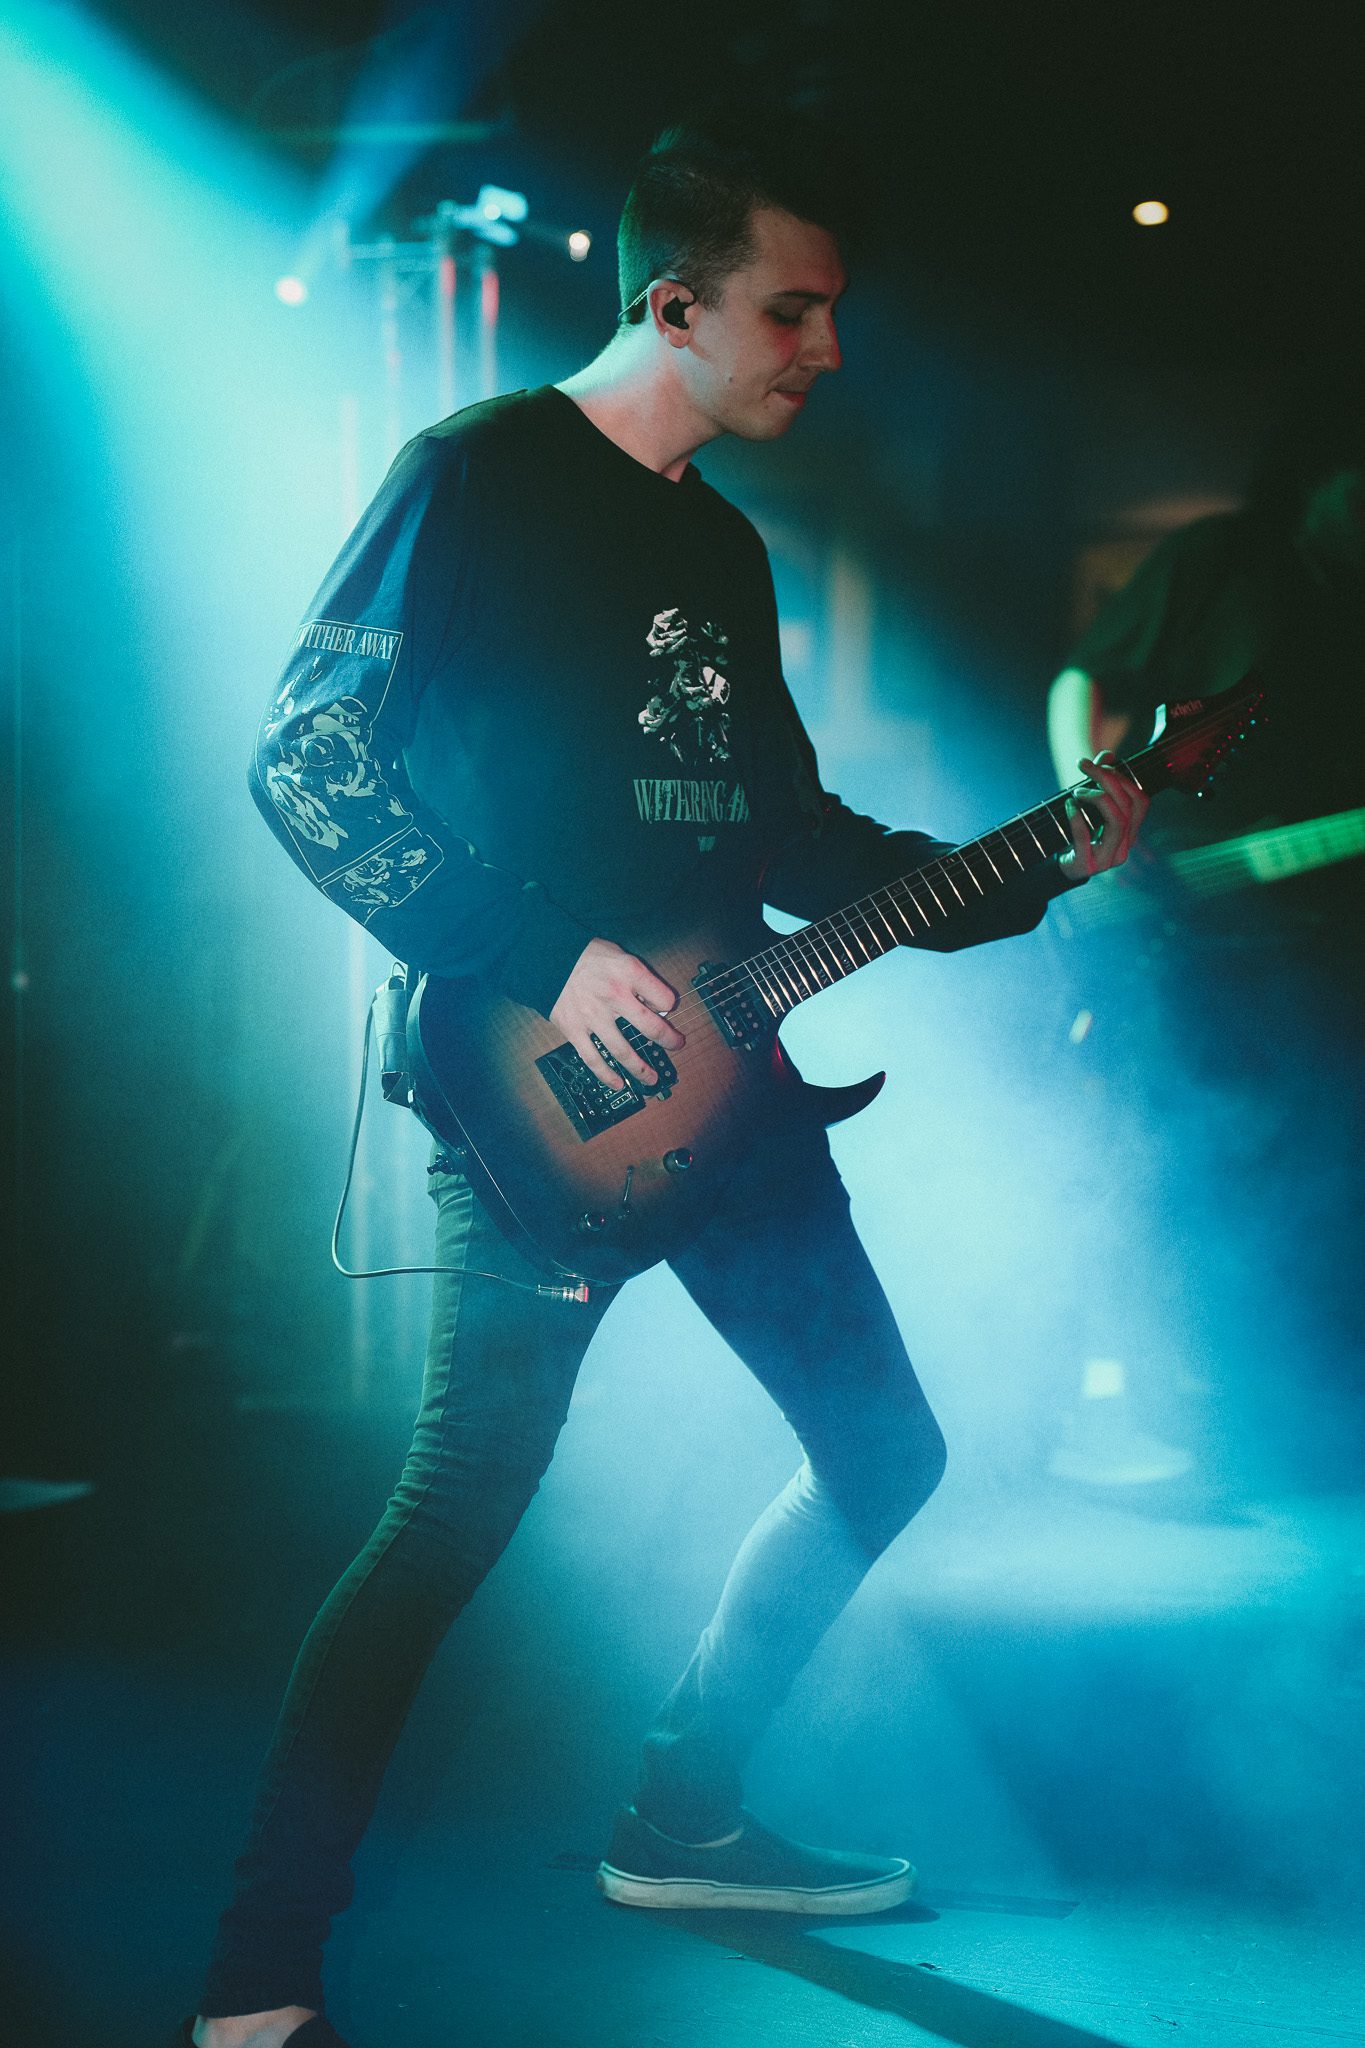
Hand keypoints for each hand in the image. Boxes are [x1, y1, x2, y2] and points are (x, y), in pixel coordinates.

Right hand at [549, 938, 682, 1091]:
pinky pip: (593, 1059)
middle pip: (651, 1027)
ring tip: (652, 1078)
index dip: (669, 1004)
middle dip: (668, 1040)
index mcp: (628, 973)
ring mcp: (593, 1017)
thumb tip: (653, 1005)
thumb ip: (638, 978)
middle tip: (676, 1045)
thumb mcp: (619, 955)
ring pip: (623, 1051)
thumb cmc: (586, 956)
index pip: (664, 998)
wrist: (546, 958)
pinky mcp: (574, 1030)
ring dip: (641, 1069)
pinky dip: (606, 1075)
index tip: (666, 1007)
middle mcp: (614, 996)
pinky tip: (617, 1083)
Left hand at [1060, 750, 1148, 881]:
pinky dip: (1076, 818)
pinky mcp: (1088, 865)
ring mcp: (1108, 858)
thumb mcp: (1088, 805)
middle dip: (1107, 780)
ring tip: (1077, 791)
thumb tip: (1108, 754)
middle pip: (1128, 806)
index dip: (1123, 778)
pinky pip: (1086, 837)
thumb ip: (1099, 781)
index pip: (1141, 801)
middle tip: (1084, 766)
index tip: (1102, 763)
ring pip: (1117, 821)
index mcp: (1129, 832)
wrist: (1058, 867)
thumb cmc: (1076, 834)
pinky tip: (1069, 806)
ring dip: (1097, 798)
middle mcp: (1124, 846)